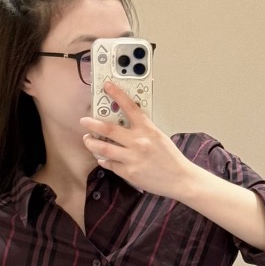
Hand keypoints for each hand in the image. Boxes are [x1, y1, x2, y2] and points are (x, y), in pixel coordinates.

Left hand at [79, 79, 192, 198]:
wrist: (179, 179)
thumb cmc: (170, 158)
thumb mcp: (158, 136)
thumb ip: (142, 129)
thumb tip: (125, 123)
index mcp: (147, 129)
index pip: (129, 106)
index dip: (116, 94)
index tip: (107, 86)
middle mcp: (138, 142)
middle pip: (108, 129)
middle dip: (92, 124)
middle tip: (85, 121)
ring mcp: (132, 158)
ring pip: (104, 148)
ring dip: (92, 143)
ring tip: (87, 140)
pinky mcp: (129, 173)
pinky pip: (110, 164)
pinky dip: (104, 160)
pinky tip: (102, 158)